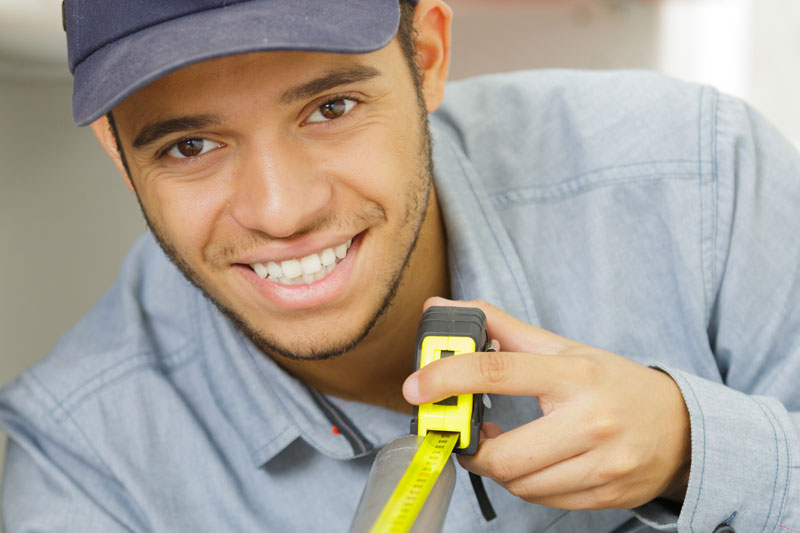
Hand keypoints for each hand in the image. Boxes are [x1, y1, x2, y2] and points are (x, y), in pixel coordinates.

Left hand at [402, 297, 690, 509]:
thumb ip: (502, 327)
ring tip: (506, 443)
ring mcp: (601, 464)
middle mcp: (590, 421)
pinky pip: (543, 500)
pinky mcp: (606, 495)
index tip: (416, 388)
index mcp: (573, 375)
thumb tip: (443, 307)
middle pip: (503, 454)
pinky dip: (526, 483)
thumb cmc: (613, 383)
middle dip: (472, 448)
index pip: (497, 371)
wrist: (681, 427)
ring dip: (499, 467)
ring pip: (519, 483)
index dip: (447, 378)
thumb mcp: (562, 348)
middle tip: (467, 433)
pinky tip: (534, 462)